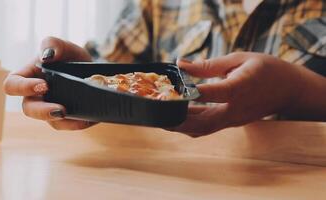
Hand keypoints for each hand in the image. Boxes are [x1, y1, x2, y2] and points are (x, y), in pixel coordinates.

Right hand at [4, 37, 95, 129]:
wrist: (94, 71)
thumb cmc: (71, 58)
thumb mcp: (66, 47)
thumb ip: (54, 44)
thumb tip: (47, 56)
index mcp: (28, 77)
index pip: (12, 85)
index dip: (22, 88)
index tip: (44, 85)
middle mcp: (36, 96)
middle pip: (28, 109)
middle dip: (43, 111)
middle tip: (61, 109)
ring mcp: (51, 108)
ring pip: (51, 122)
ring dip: (64, 121)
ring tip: (79, 117)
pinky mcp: (67, 118)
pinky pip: (69, 125)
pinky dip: (79, 123)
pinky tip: (88, 119)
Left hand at [172, 52, 325, 136]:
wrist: (287, 89)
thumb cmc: (265, 69)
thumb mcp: (239, 58)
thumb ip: (209, 65)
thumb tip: (181, 63)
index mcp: (241, 88)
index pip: (215, 93)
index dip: (194, 93)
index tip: (175, 91)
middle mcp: (236, 109)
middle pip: (204, 121)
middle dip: (179, 121)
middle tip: (157, 116)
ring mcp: (234, 119)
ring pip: (203, 128)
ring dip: (181, 126)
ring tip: (161, 119)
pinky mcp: (231, 123)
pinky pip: (208, 127)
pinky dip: (190, 125)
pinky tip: (176, 117)